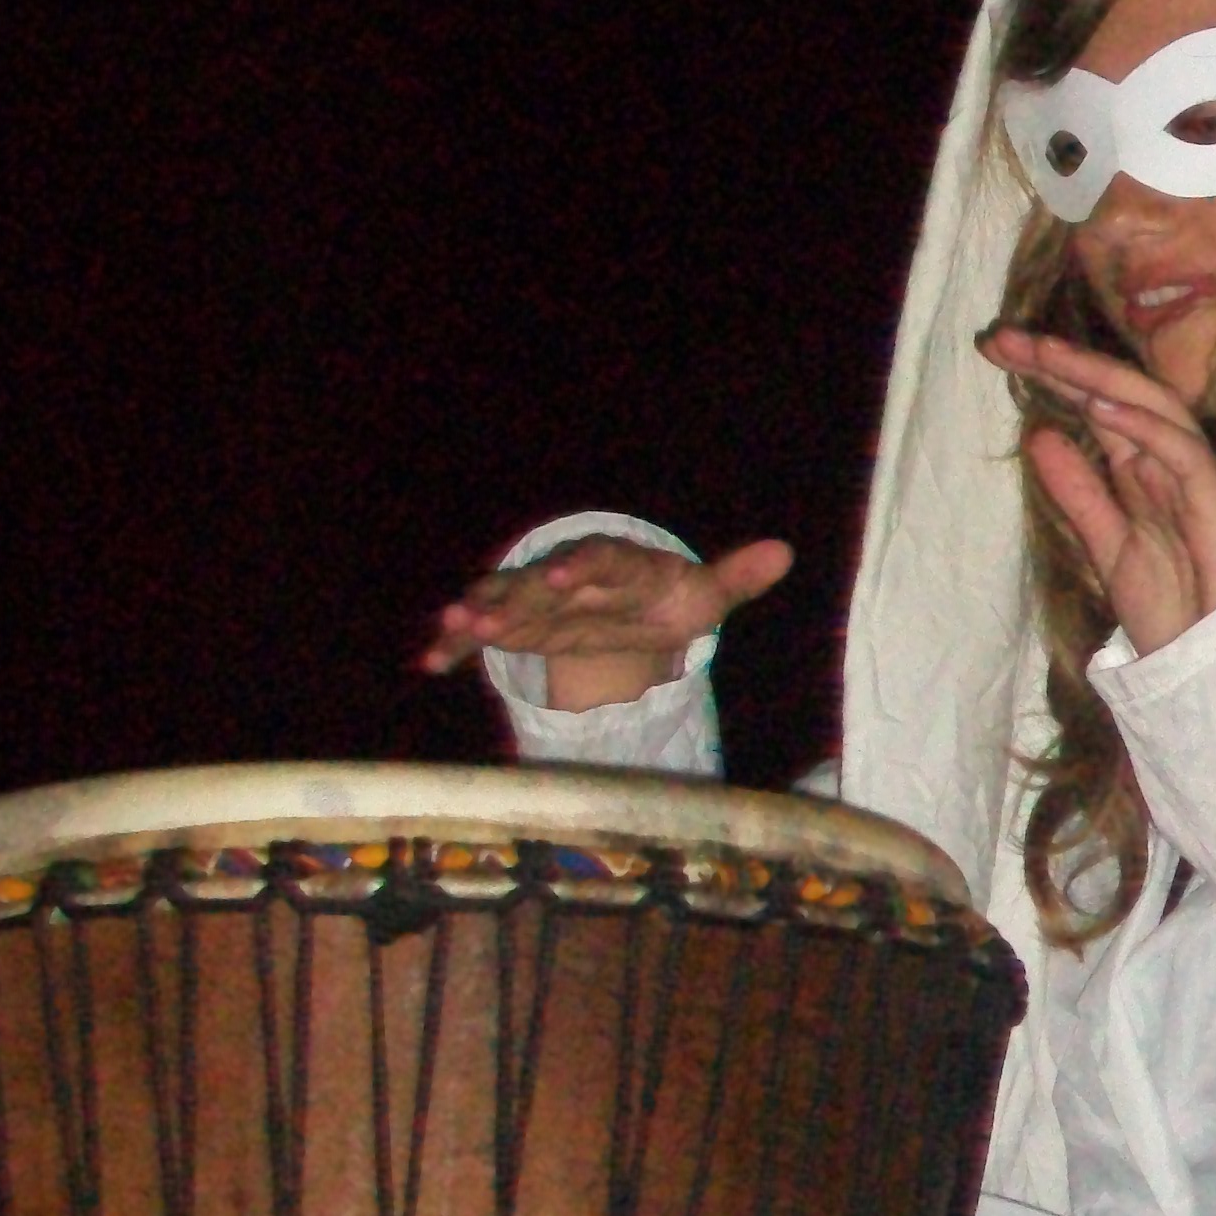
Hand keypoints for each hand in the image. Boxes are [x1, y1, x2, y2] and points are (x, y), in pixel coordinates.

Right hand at [420, 533, 791, 712]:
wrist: (632, 601)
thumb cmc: (668, 597)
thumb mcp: (704, 594)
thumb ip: (736, 578)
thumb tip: (786, 552)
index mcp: (616, 563)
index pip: (601, 560)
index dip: (583, 566)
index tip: (568, 574)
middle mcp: (569, 575)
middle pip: (539, 583)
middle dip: (513, 597)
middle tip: (482, 613)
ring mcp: (538, 600)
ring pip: (503, 602)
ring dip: (478, 615)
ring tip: (451, 628)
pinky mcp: (520, 625)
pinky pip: (483, 634)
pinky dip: (456, 646)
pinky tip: (429, 663)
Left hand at [980, 327, 1215, 653]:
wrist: (1213, 659)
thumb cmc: (1169, 607)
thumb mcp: (1103, 544)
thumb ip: (1077, 493)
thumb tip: (1040, 437)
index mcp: (1141, 467)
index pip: (1093, 405)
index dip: (1050, 375)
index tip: (997, 350)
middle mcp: (1167, 460)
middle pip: (1117, 393)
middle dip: (1063, 362)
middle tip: (1007, 338)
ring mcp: (1194, 476)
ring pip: (1152, 406)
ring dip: (1098, 377)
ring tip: (1046, 355)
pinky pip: (1181, 451)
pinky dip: (1142, 426)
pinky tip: (1100, 408)